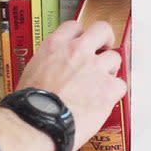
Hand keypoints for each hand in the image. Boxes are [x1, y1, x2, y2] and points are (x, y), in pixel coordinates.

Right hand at [17, 20, 126, 150]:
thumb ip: (47, 66)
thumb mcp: (29, 74)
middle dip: (105, 40)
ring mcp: (95, 68)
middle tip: (104, 51)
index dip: (80, 35)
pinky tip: (104, 102)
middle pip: (102, 30)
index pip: (74, 27)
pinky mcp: (108, 88)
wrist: (39, 123)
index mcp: (55, 46)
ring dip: (110, 70)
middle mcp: (77, 51)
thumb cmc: (30, 106)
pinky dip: (115, 94)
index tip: (81, 43)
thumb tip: (50, 73)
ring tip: (101, 85)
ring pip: (115, 58)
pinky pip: (120, 85)